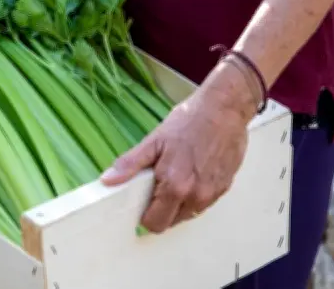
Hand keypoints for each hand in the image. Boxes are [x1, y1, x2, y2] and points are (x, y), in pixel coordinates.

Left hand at [100, 62, 258, 232]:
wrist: (224, 109)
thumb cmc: (189, 121)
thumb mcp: (154, 141)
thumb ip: (130, 164)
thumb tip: (108, 180)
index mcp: (175, 186)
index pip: (155, 223)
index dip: (145, 215)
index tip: (141, 202)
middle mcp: (196, 196)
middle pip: (171, 222)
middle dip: (160, 211)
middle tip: (156, 186)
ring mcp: (212, 193)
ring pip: (188, 214)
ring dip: (178, 204)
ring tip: (176, 175)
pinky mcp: (224, 187)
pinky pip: (204, 203)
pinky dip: (194, 195)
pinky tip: (192, 172)